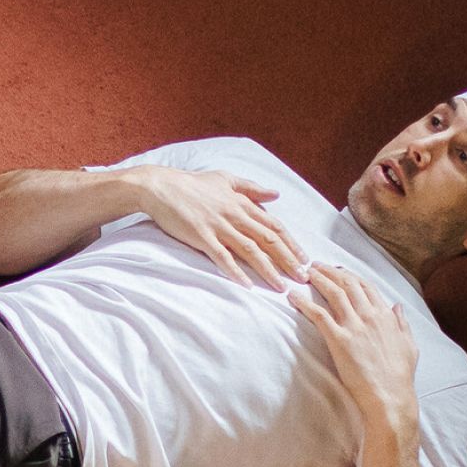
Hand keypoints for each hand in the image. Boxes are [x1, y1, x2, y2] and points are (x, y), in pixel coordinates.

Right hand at [122, 166, 307, 286]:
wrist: (161, 186)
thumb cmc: (192, 183)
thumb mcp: (225, 179)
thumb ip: (252, 188)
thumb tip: (276, 195)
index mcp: (242, 203)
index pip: (274, 226)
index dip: (292, 244)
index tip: (305, 260)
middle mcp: (235, 215)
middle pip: (268, 240)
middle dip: (288, 261)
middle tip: (303, 279)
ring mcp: (218, 226)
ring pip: (250, 250)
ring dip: (268, 270)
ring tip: (281, 287)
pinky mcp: (201, 236)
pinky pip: (222, 257)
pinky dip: (235, 271)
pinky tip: (247, 285)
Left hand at [292, 259, 418, 424]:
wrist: (390, 397)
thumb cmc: (399, 376)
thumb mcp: (408, 345)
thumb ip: (402, 323)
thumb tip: (397, 306)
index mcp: (385, 316)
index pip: (365, 286)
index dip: (349, 275)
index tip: (337, 271)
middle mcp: (370, 316)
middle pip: (347, 284)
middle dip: (330, 271)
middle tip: (316, 265)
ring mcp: (354, 326)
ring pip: (334, 293)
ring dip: (318, 279)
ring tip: (305, 272)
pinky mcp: (340, 340)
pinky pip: (319, 315)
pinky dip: (304, 302)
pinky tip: (293, 295)